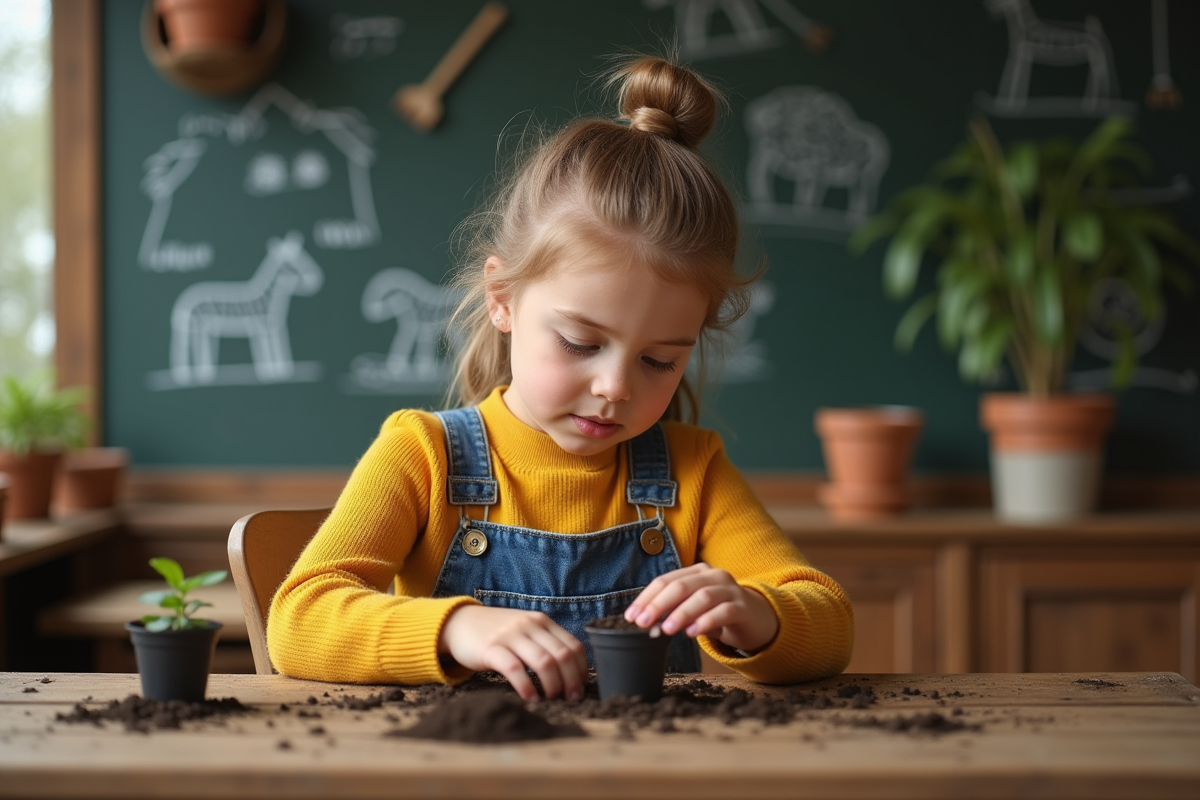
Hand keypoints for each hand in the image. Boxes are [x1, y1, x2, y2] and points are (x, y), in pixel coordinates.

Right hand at [439, 605, 588, 702]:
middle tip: (570, 699)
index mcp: (543, 622)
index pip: (573, 646)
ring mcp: (510, 635)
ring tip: (551, 699)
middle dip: (571, 681)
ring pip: (543, 662)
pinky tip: (531, 698)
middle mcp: (530, 625)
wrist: (460, 623)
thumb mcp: (526, 630)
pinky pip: (515, 669)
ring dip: (552, 686)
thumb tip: (572, 673)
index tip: (580, 687)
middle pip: (562, 656)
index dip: (581, 670)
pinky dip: (527, 687)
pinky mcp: (491, 648)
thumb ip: (546, 643)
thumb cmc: (498, 633)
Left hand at [623, 563, 778, 653]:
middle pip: (681, 586)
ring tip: (666, 630)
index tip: (631, 616)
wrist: (759, 619)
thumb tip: (646, 623)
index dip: (646, 598)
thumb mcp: (695, 609)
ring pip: (702, 597)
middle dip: (658, 604)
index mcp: (697, 572)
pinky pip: (723, 611)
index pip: (666, 580)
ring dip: (681, 613)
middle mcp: (713, 576)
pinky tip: (693, 633)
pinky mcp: (743, 607)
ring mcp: (730, 590)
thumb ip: (674, 611)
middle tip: (643, 623)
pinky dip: (706, 621)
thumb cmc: (720, 613)